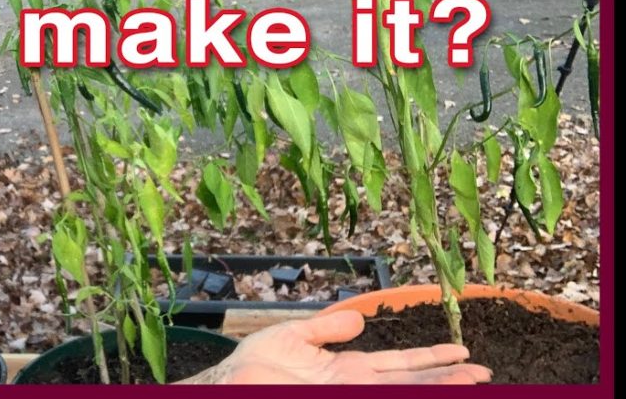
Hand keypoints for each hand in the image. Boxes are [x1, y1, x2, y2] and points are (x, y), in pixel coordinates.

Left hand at [181, 310, 491, 383]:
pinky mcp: (342, 398)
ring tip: (471, 380)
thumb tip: (361, 321)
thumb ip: (326, 328)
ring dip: (435, 387)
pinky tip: (422, 389)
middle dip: (446, 378)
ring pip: (401, 392)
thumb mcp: (293, 337)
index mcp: (348, 371)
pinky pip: (383, 398)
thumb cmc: (252, 368)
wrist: (228, 387)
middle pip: (411, 382)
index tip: (463, 353)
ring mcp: (351, 396)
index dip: (431, 359)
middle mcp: (357, 388)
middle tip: (484, 373)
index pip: (400, 365)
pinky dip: (407, 392)